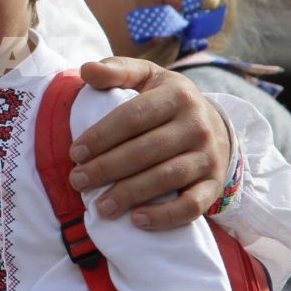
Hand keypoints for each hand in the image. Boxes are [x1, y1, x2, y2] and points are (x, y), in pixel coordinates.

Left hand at [69, 58, 230, 227]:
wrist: (216, 127)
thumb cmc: (167, 102)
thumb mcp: (147, 77)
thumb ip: (117, 70)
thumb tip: (85, 70)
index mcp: (177, 95)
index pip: (133, 117)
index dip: (102, 136)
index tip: (75, 153)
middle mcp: (197, 125)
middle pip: (146, 150)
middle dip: (107, 168)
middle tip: (77, 181)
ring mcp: (208, 157)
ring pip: (166, 178)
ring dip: (130, 194)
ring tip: (100, 207)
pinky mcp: (213, 185)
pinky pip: (193, 206)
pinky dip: (166, 216)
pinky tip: (138, 221)